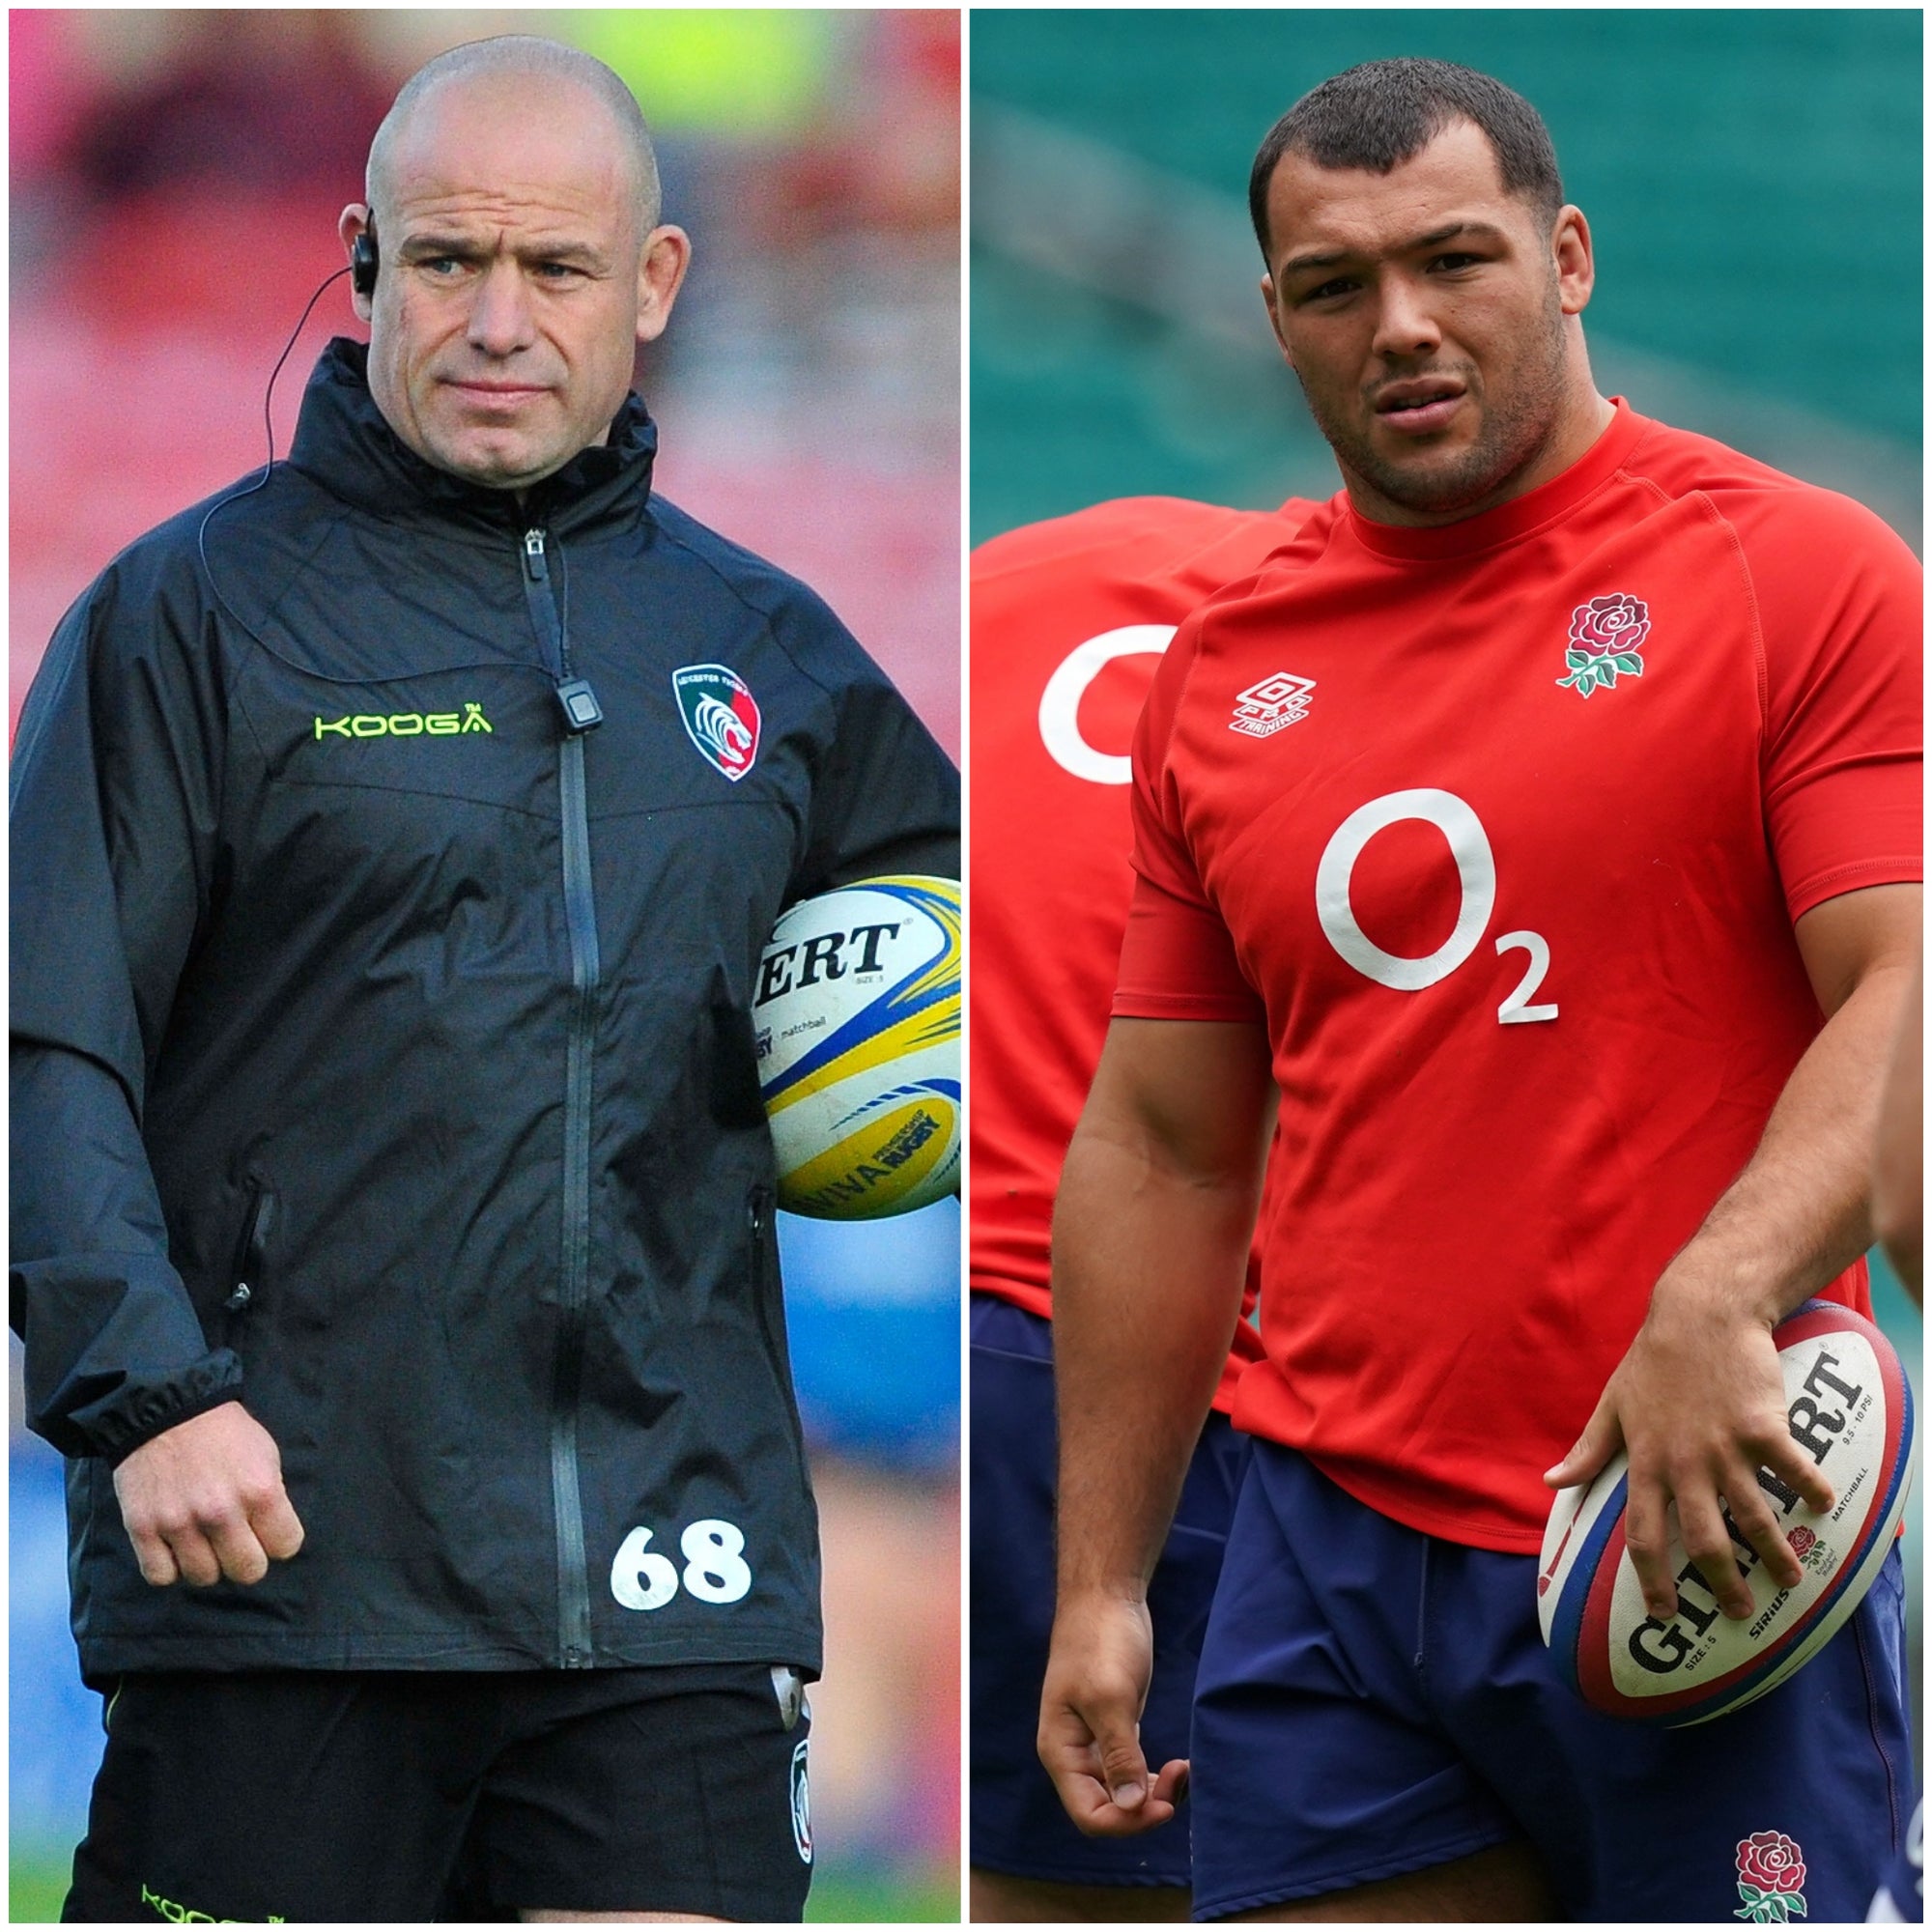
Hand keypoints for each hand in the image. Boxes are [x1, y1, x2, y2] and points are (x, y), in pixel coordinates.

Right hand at [112, 1402, 305, 1586]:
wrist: (166, 1410)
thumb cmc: (224, 1432)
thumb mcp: (265, 1454)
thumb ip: (271, 1497)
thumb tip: (272, 1534)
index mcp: (260, 1490)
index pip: (286, 1547)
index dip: (279, 1541)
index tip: (268, 1532)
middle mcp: (221, 1512)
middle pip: (248, 1572)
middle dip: (247, 1559)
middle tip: (237, 1541)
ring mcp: (180, 1523)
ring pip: (204, 1578)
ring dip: (207, 1563)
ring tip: (204, 1541)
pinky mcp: (143, 1529)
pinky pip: (160, 1576)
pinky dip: (169, 1568)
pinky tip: (175, 1547)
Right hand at [1037, 1591, 1188, 1835]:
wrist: (1105, 1596)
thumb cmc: (1101, 1641)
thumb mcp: (1111, 1698)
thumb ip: (1119, 1754)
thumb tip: (1130, 1806)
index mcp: (1061, 1751)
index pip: (1090, 1815)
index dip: (1128, 1821)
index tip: (1167, 1803)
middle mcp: (1073, 1754)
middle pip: (1107, 1809)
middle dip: (1145, 1808)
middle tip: (1181, 1777)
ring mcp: (1092, 1741)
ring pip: (1121, 1793)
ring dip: (1153, 1795)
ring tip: (1183, 1772)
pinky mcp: (1113, 1727)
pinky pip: (1130, 1771)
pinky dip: (1153, 1777)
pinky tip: (1175, 1766)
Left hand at [1545, 1280, 1831, 1621]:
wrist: (1700, 1315)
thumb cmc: (1655, 1360)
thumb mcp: (1613, 1404)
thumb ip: (1588, 1449)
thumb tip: (1552, 1482)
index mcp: (1645, 1462)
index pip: (1643, 1535)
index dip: (1652, 1579)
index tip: (1664, 1613)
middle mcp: (1685, 1464)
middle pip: (1703, 1541)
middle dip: (1722, 1583)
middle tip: (1738, 1611)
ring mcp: (1726, 1448)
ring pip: (1753, 1517)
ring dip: (1774, 1553)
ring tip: (1791, 1578)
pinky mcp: (1763, 1428)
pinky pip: (1793, 1471)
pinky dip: (1811, 1491)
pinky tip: (1824, 1507)